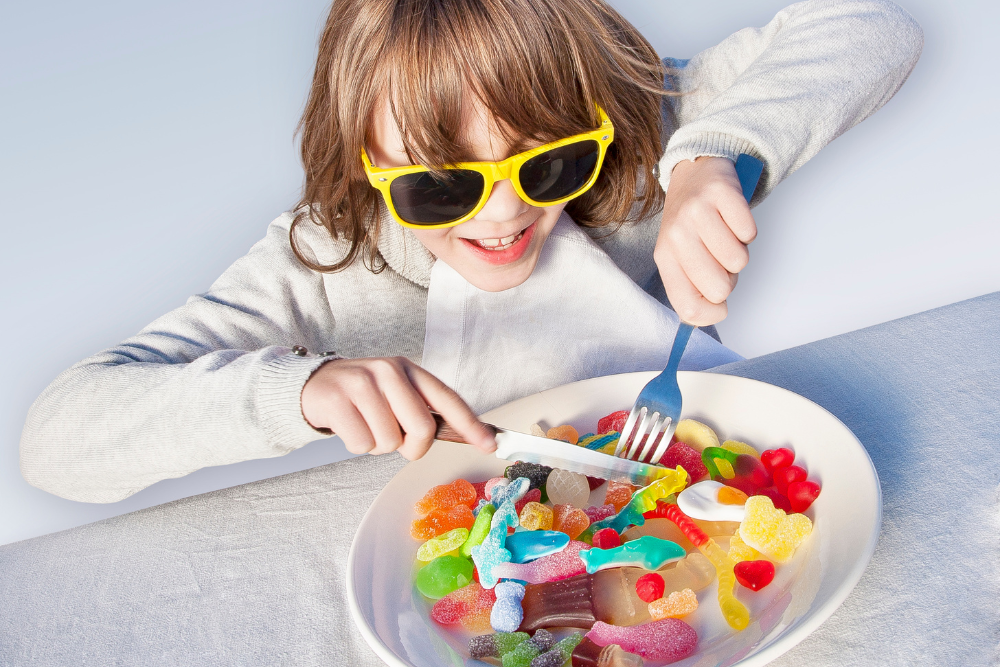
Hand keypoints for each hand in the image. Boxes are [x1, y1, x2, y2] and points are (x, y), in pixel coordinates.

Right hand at [300, 356, 495, 459]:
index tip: (489, 444)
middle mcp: (389, 371)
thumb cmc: (363, 396)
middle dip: (411, 446)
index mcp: (409, 370)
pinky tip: (349, 426)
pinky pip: (362, 444)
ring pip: (389, 441)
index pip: (448, 398)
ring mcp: (362, 383)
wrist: (315, 385)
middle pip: (422, 428)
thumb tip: (462, 435)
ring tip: (366, 425)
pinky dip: (357, 445)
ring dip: (379, 446)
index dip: (471, 424)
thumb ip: (422, 411)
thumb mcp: (395, 393)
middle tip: (396, 440)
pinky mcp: (337, 400)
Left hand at [654, 156, 756, 325]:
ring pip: (738, 261)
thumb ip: (691, 286)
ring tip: (725, 234)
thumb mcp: (680, 255)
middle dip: (729, 279)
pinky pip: (749, 233)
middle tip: (720, 258)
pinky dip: (747, 230)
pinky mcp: (721, 194)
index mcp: (665, 258)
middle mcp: (676, 236)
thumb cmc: (691, 222)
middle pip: (719, 289)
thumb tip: (711, 315)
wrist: (695, 172)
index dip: (713, 314)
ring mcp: (697, 213)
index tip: (719, 304)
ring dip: (739, 250)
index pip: (688, 308)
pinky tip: (732, 218)